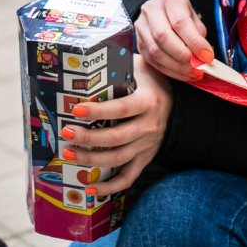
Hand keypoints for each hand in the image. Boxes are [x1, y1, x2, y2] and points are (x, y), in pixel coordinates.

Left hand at [58, 56, 171, 195]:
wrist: (180, 103)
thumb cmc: (151, 80)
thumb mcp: (140, 66)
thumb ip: (119, 65)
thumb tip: (86, 58)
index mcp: (148, 102)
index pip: (121, 109)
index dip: (98, 111)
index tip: (76, 110)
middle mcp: (149, 126)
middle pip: (116, 138)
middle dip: (88, 138)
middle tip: (66, 133)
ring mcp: (147, 145)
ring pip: (118, 158)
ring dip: (91, 159)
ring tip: (69, 154)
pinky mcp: (145, 158)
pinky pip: (128, 177)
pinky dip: (109, 187)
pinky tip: (89, 187)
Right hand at [135, 0, 214, 81]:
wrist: (161, 10)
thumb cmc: (180, 13)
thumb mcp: (193, 15)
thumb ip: (198, 33)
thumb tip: (203, 56)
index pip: (180, 21)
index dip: (194, 41)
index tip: (207, 55)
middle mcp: (150, 11)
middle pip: (163, 36)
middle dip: (183, 56)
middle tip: (199, 67)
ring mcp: (141, 27)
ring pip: (155, 51)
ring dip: (177, 67)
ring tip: (193, 73)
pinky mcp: (139, 43)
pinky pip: (152, 61)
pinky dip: (170, 71)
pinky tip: (183, 74)